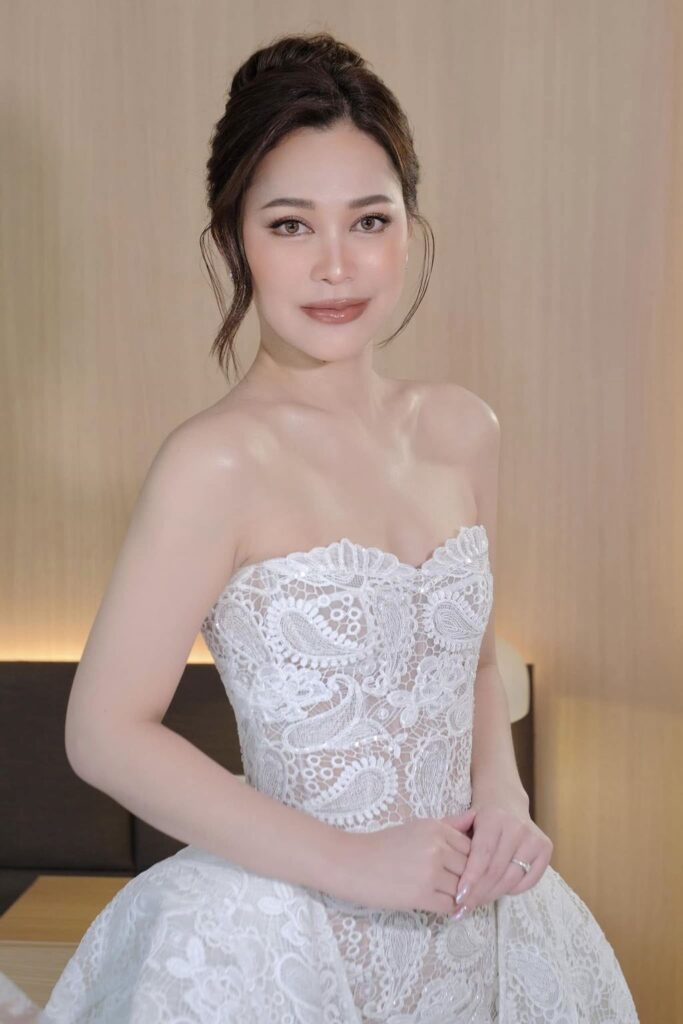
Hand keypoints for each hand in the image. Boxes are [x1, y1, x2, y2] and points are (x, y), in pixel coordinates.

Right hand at [338, 809, 476, 913]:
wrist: (354, 864)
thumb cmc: (385, 845)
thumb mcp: (418, 828)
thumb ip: (449, 825)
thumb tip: (476, 818)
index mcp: (436, 828)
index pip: (471, 848)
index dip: (470, 861)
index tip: (462, 869)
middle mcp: (437, 848)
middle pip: (470, 869)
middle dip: (467, 880)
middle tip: (462, 887)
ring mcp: (430, 872)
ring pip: (462, 889)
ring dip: (459, 895)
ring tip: (449, 895)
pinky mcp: (422, 895)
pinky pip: (450, 905)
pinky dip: (449, 908)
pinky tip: (439, 903)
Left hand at [444, 802, 552, 916]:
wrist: (506, 801)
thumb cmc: (481, 817)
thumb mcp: (464, 820)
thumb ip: (451, 836)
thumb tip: (441, 861)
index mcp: (494, 818)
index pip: (482, 854)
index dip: (471, 878)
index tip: (459, 896)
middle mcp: (517, 827)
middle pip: (496, 870)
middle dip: (479, 892)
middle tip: (464, 907)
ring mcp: (533, 838)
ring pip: (511, 878)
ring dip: (492, 895)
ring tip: (477, 904)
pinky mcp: (546, 849)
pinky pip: (528, 881)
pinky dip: (511, 890)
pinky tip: (497, 892)